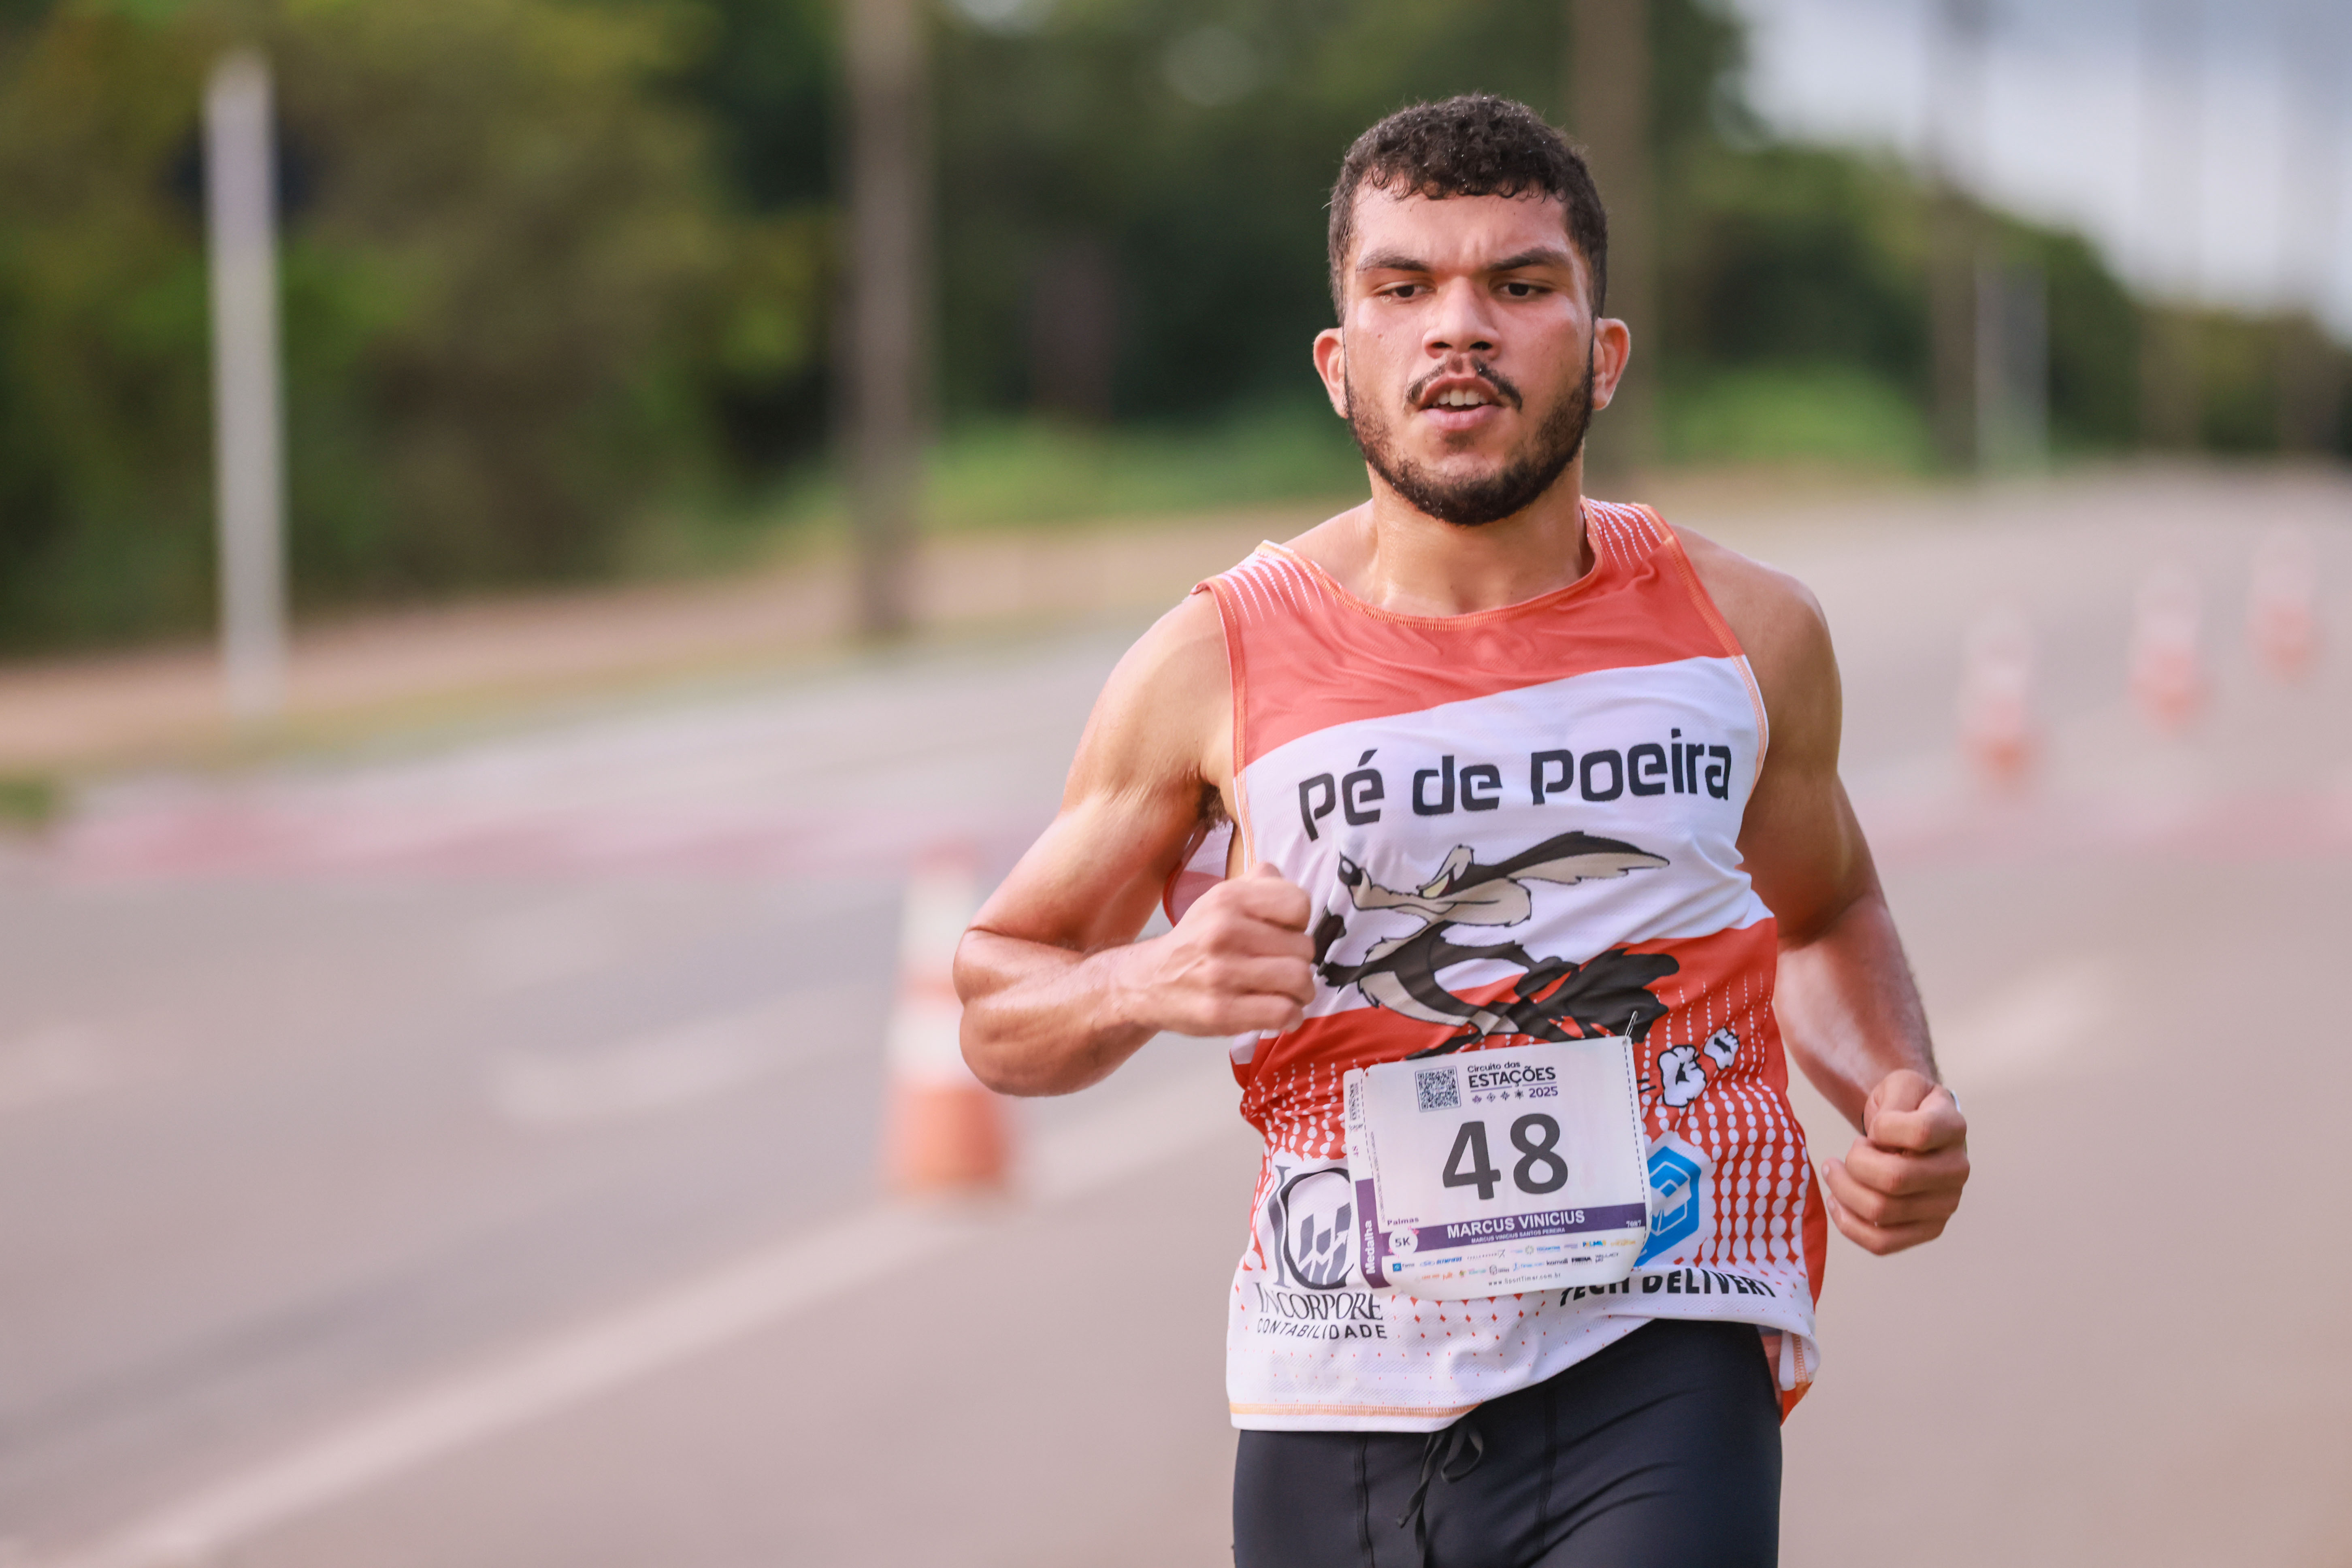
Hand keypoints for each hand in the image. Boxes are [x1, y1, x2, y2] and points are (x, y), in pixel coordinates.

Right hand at [1118, 863, 1314, 1036]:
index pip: (1299, 904)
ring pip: (1299, 979)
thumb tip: (1282, 878)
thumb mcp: (1219, 899)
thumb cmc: (1197, 940)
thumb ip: (1257, 883)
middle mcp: (1224, 930)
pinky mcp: (1221, 1011)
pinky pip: (1283, 1012)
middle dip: (1301, 961)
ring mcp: (1221, 973)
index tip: (1284, 933)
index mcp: (1227, 898)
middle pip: (1304, 947)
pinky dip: (1291, 1016)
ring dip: (1302, 992)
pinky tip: (1282, 1013)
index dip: (1299, 922)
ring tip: (1289, 992)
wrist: (1148, 982)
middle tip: (1283, 968)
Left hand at [1819, 1068, 1968, 1254]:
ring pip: (1882, 1211)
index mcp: (1953, 1128)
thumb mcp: (1901, 1085)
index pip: (1920, 1133)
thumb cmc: (1905, 1107)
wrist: (1915, 1130)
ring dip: (1844, 1190)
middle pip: (1895, 1179)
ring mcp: (1945, 1204)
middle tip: (1849, 1152)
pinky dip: (1849, 1224)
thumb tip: (1881, 1139)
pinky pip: (1881, 1242)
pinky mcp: (1928, 1229)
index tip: (1874, 1127)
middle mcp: (1957, 1169)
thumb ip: (1894, 1100)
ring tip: (1837, 1171)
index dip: (1883, 1128)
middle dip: (1855, 1162)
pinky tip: (1835, 1201)